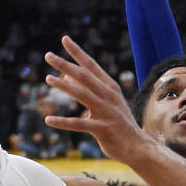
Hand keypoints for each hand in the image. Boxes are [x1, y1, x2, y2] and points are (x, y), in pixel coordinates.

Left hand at [43, 36, 144, 162]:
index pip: (91, 66)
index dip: (77, 52)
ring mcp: (106, 112)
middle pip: (84, 76)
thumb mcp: (109, 103)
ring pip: (82, 94)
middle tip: (48, 55)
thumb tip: (69, 77)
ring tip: (48, 79)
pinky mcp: (102, 129)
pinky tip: (48, 120)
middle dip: (66, 64)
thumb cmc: (120, 124)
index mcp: (110, 88)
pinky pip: (79, 124)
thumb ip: (91, 90)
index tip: (65, 39)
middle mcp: (109, 96)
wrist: (137, 146)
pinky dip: (63, 122)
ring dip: (64, 86)